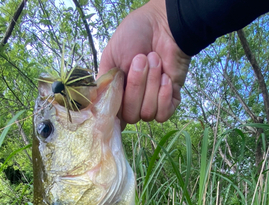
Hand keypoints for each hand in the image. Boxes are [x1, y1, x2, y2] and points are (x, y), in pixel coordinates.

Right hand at [97, 0, 190, 124]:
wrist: (163, 23)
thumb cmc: (135, 35)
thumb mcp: (111, 57)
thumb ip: (106, 84)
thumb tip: (98, 106)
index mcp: (116, 92)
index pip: (112, 116)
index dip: (113, 110)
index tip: (118, 90)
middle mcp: (132, 102)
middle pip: (130, 115)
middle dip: (136, 86)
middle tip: (141, 59)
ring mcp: (151, 102)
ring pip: (147, 113)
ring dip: (151, 85)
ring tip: (155, 60)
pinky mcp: (170, 101)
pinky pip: (163, 114)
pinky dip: (164, 95)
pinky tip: (166, 77)